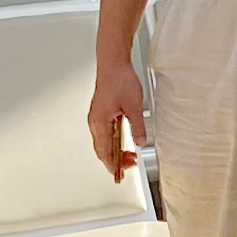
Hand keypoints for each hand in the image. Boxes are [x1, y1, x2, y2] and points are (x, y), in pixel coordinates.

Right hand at [89, 56, 147, 180]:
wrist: (113, 62)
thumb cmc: (119, 79)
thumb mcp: (134, 107)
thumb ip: (138, 127)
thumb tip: (141, 141)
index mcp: (99, 122)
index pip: (104, 152)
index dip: (113, 165)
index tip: (120, 174)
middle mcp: (95, 121)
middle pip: (102, 149)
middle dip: (115, 160)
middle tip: (130, 164)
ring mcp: (97, 117)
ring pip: (103, 141)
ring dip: (115, 150)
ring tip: (129, 155)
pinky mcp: (101, 112)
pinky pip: (105, 132)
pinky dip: (114, 140)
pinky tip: (123, 141)